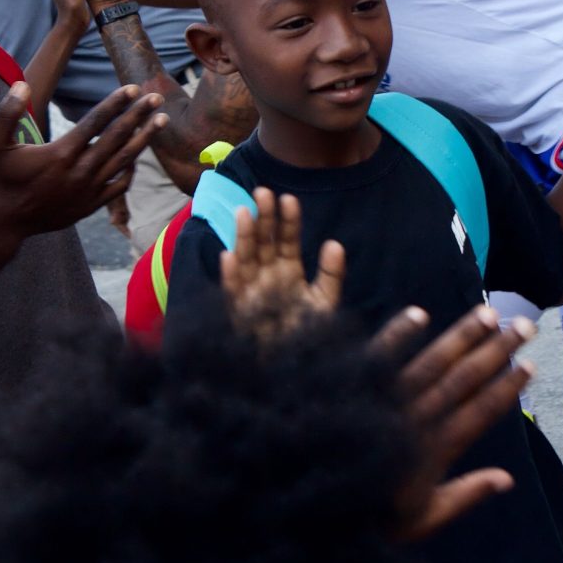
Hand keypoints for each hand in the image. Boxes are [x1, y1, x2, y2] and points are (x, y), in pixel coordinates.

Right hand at [0, 81, 165, 239]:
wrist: (5, 222)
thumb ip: (7, 113)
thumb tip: (20, 84)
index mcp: (60, 153)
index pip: (95, 122)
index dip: (115, 104)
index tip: (132, 89)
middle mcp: (79, 171)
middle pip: (117, 137)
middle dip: (139, 115)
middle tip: (157, 97)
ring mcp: (88, 189)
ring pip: (124, 160)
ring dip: (144, 138)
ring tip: (161, 120)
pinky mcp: (91, 204)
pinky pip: (120, 185)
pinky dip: (131, 169)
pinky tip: (138, 155)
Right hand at [220, 188, 346, 343]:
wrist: (294, 369)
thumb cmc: (308, 335)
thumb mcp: (325, 303)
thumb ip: (331, 274)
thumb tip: (334, 243)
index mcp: (288, 271)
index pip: (287, 240)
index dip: (288, 220)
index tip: (289, 199)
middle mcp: (267, 276)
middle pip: (263, 242)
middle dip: (263, 218)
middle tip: (263, 193)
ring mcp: (251, 292)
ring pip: (245, 258)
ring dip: (243, 236)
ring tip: (245, 212)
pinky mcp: (238, 312)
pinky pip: (232, 292)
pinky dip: (229, 275)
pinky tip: (229, 257)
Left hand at [375, 305, 535, 541]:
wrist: (316, 513)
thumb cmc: (372, 518)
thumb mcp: (423, 517)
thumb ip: (464, 495)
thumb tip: (507, 479)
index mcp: (436, 450)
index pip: (482, 411)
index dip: (508, 387)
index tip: (531, 365)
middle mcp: (417, 420)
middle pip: (465, 378)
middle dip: (498, 350)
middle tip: (525, 326)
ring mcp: (388, 401)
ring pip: (433, 362)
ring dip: (462, 336)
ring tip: (488, 312)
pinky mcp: (358, 389)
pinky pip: (380, 357)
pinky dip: (398, 335)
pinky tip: (420, 313)